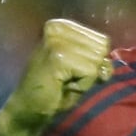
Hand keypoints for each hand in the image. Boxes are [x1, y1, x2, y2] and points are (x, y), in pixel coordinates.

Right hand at [0, 18, 112, 133]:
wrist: (27, 110)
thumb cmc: (55, 90)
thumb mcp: (80, 68)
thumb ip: (97, 58)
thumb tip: (108, 62)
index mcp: (61, 25)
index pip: (102, 40)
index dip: (95, 61)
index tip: (73, 71)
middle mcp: (57, 27)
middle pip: (102, 48)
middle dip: (92, 69)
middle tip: (68, 78)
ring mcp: (56, 41)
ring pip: (97, 60)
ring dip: (86, 78)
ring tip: (65, 82)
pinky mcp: (57, 57)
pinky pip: (90, 72)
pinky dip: (83, 85)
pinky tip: (63, 86)